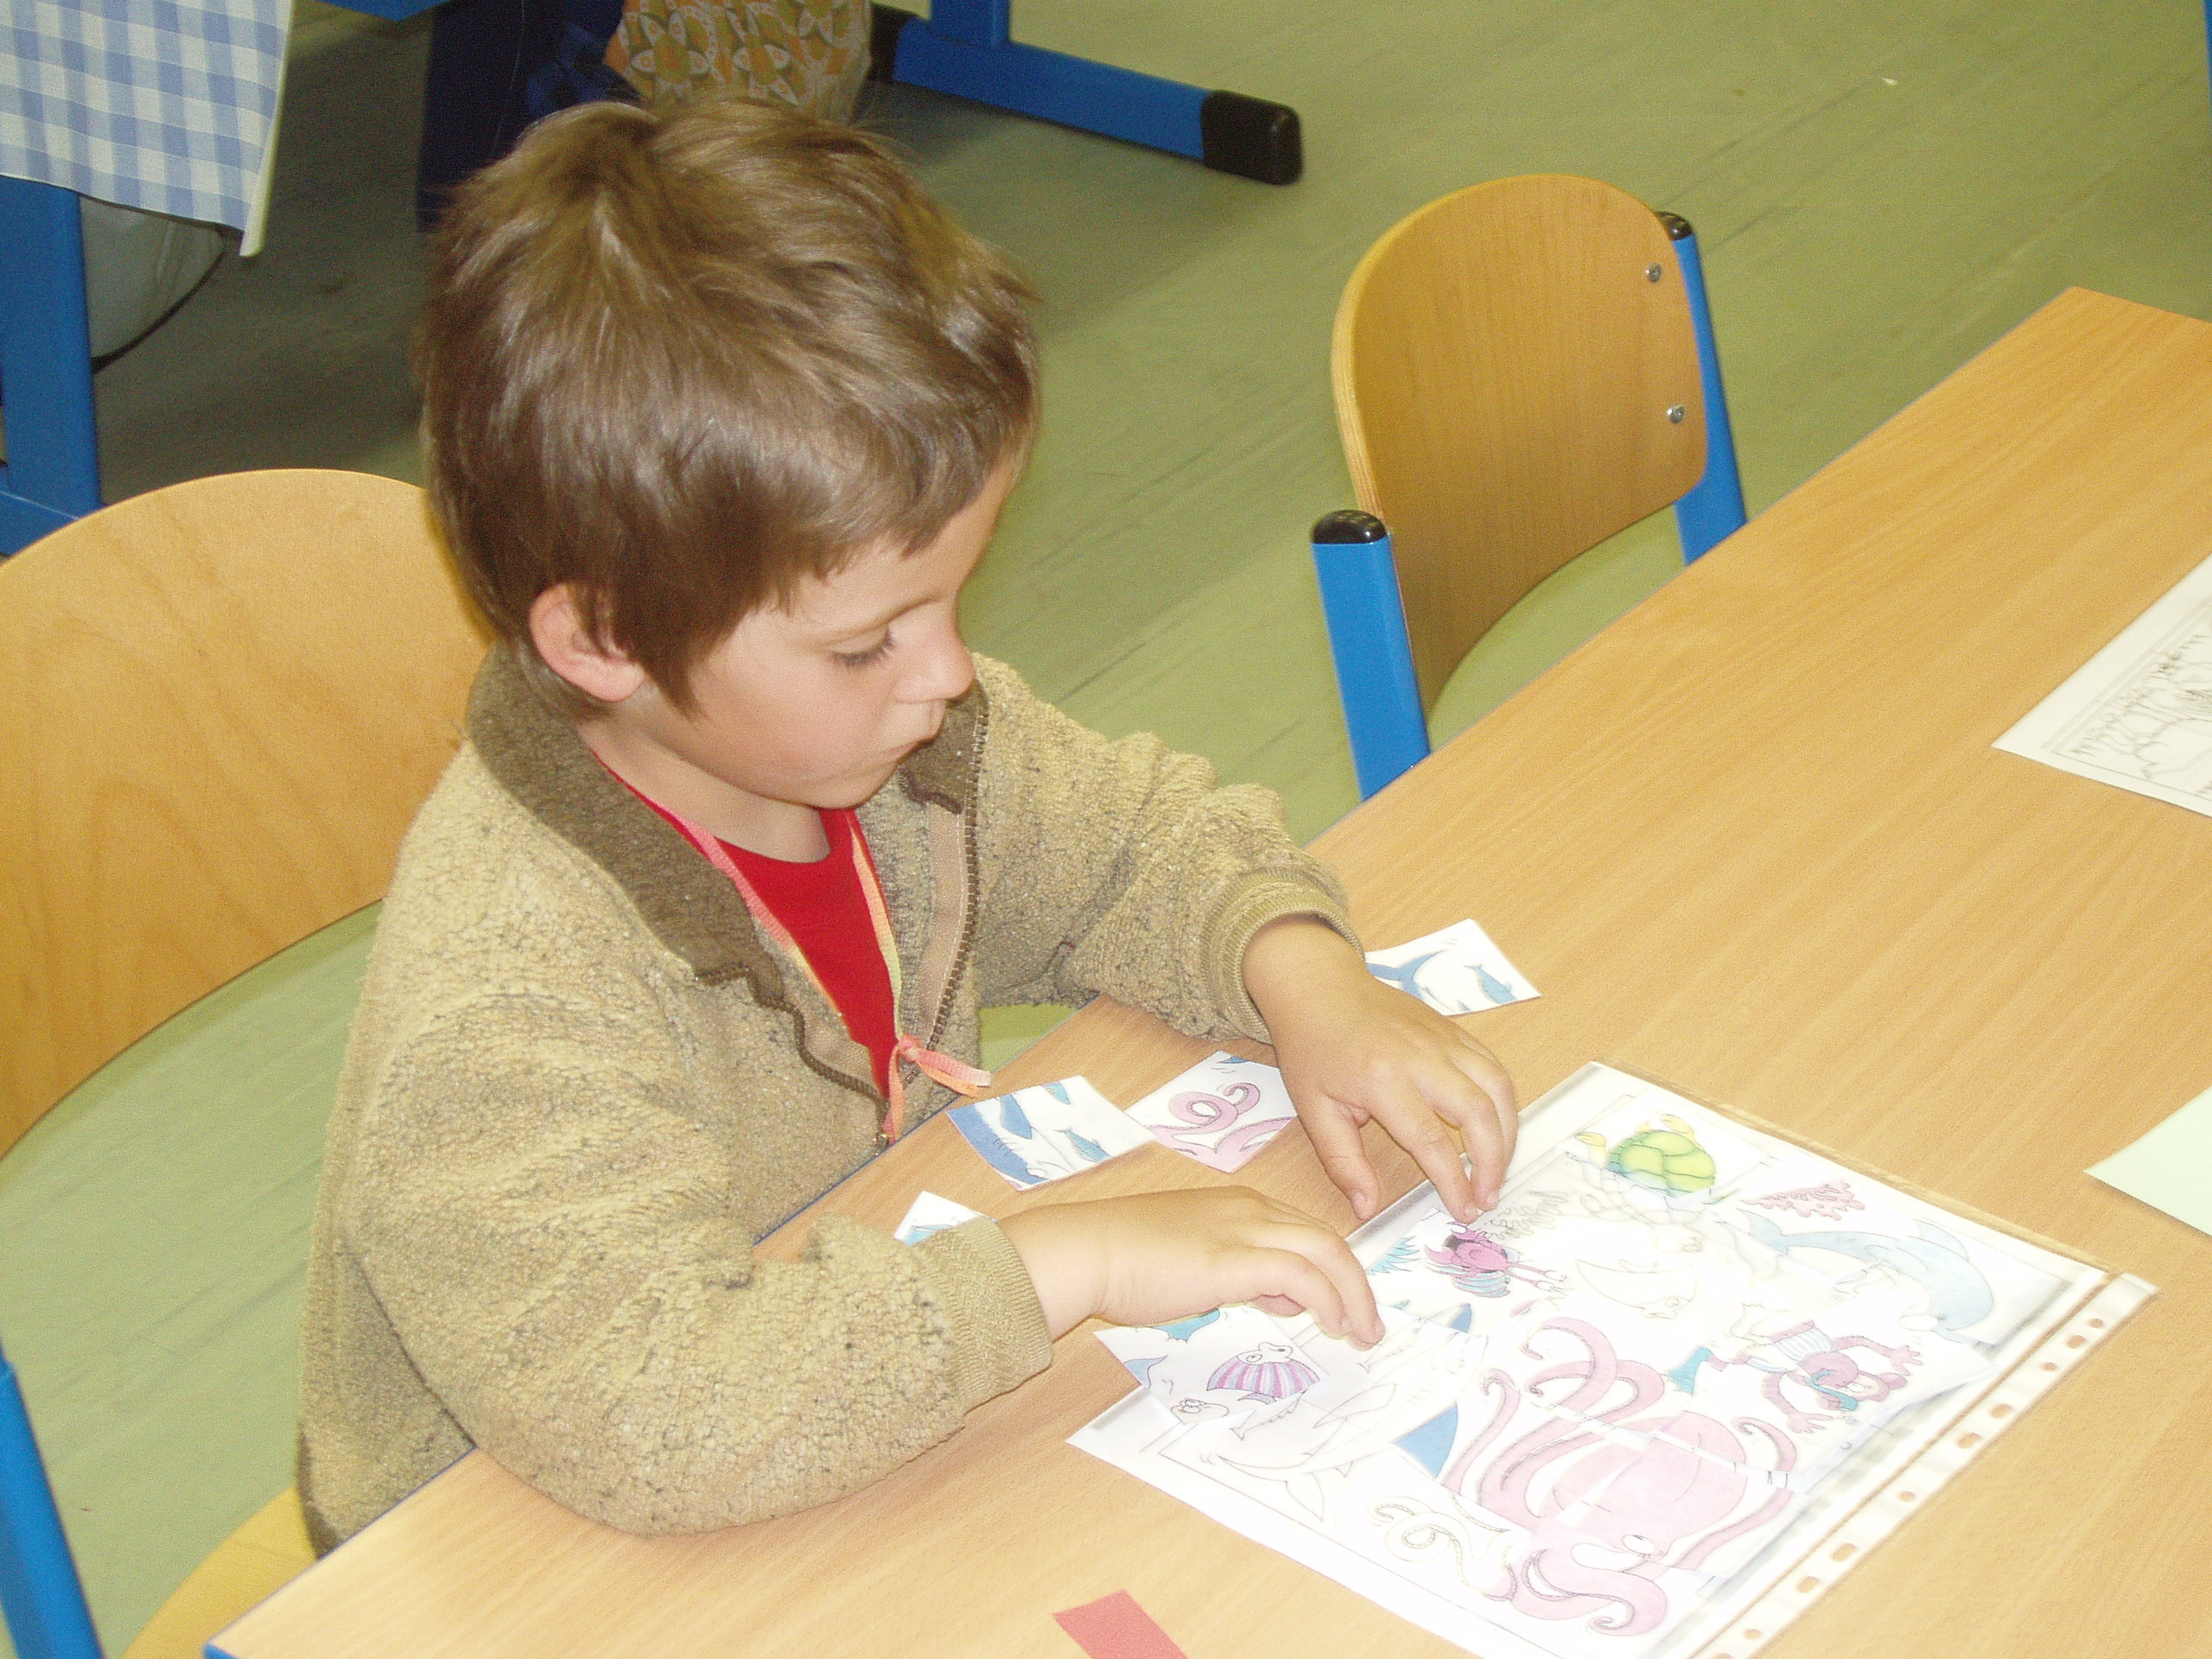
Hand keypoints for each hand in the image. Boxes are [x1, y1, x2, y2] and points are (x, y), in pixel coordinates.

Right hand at [998, 1187, 1382, 1343]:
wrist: (1088, 1249)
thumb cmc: (1123, 1259)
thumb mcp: (1192, 1262)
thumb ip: (1238, 1273)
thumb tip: (1279, 1296)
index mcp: (1237, 1205)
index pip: (1302, 1231)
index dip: (1328, 1269)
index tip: (1334, 1307)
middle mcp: (1249, 1210)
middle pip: (1327, 1238)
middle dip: (1355, 1282)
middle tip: (1368, 1322)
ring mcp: (1244, 1230)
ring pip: (1326, 1251)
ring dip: (1354, 1295)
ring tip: (1363, 1332)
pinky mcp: (1236, 1259)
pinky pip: (1303, 1276)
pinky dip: (1328, 1300)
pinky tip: (1332, 1326)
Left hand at [1243, 917, 1516, 1223]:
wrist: (1319, 986)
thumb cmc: (1313, 1047)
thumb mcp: (1313, 1109)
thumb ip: (1342, 1162)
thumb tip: (1367, 1208)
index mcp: (1383, 1079)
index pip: (1432, 1141)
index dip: (1454, 1181)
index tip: (1463, 1210)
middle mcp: (1422, 1057)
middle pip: (1478, 1113)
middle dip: (1492, 1163)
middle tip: (1487, 1198)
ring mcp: (1443, 1039)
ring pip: (1497, 1088)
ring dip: (1507, 1133)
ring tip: (1498, 1169)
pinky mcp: (1454, 1031)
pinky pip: (1493, 1067)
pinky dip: (1504, 1101)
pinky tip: (1497, 1128)